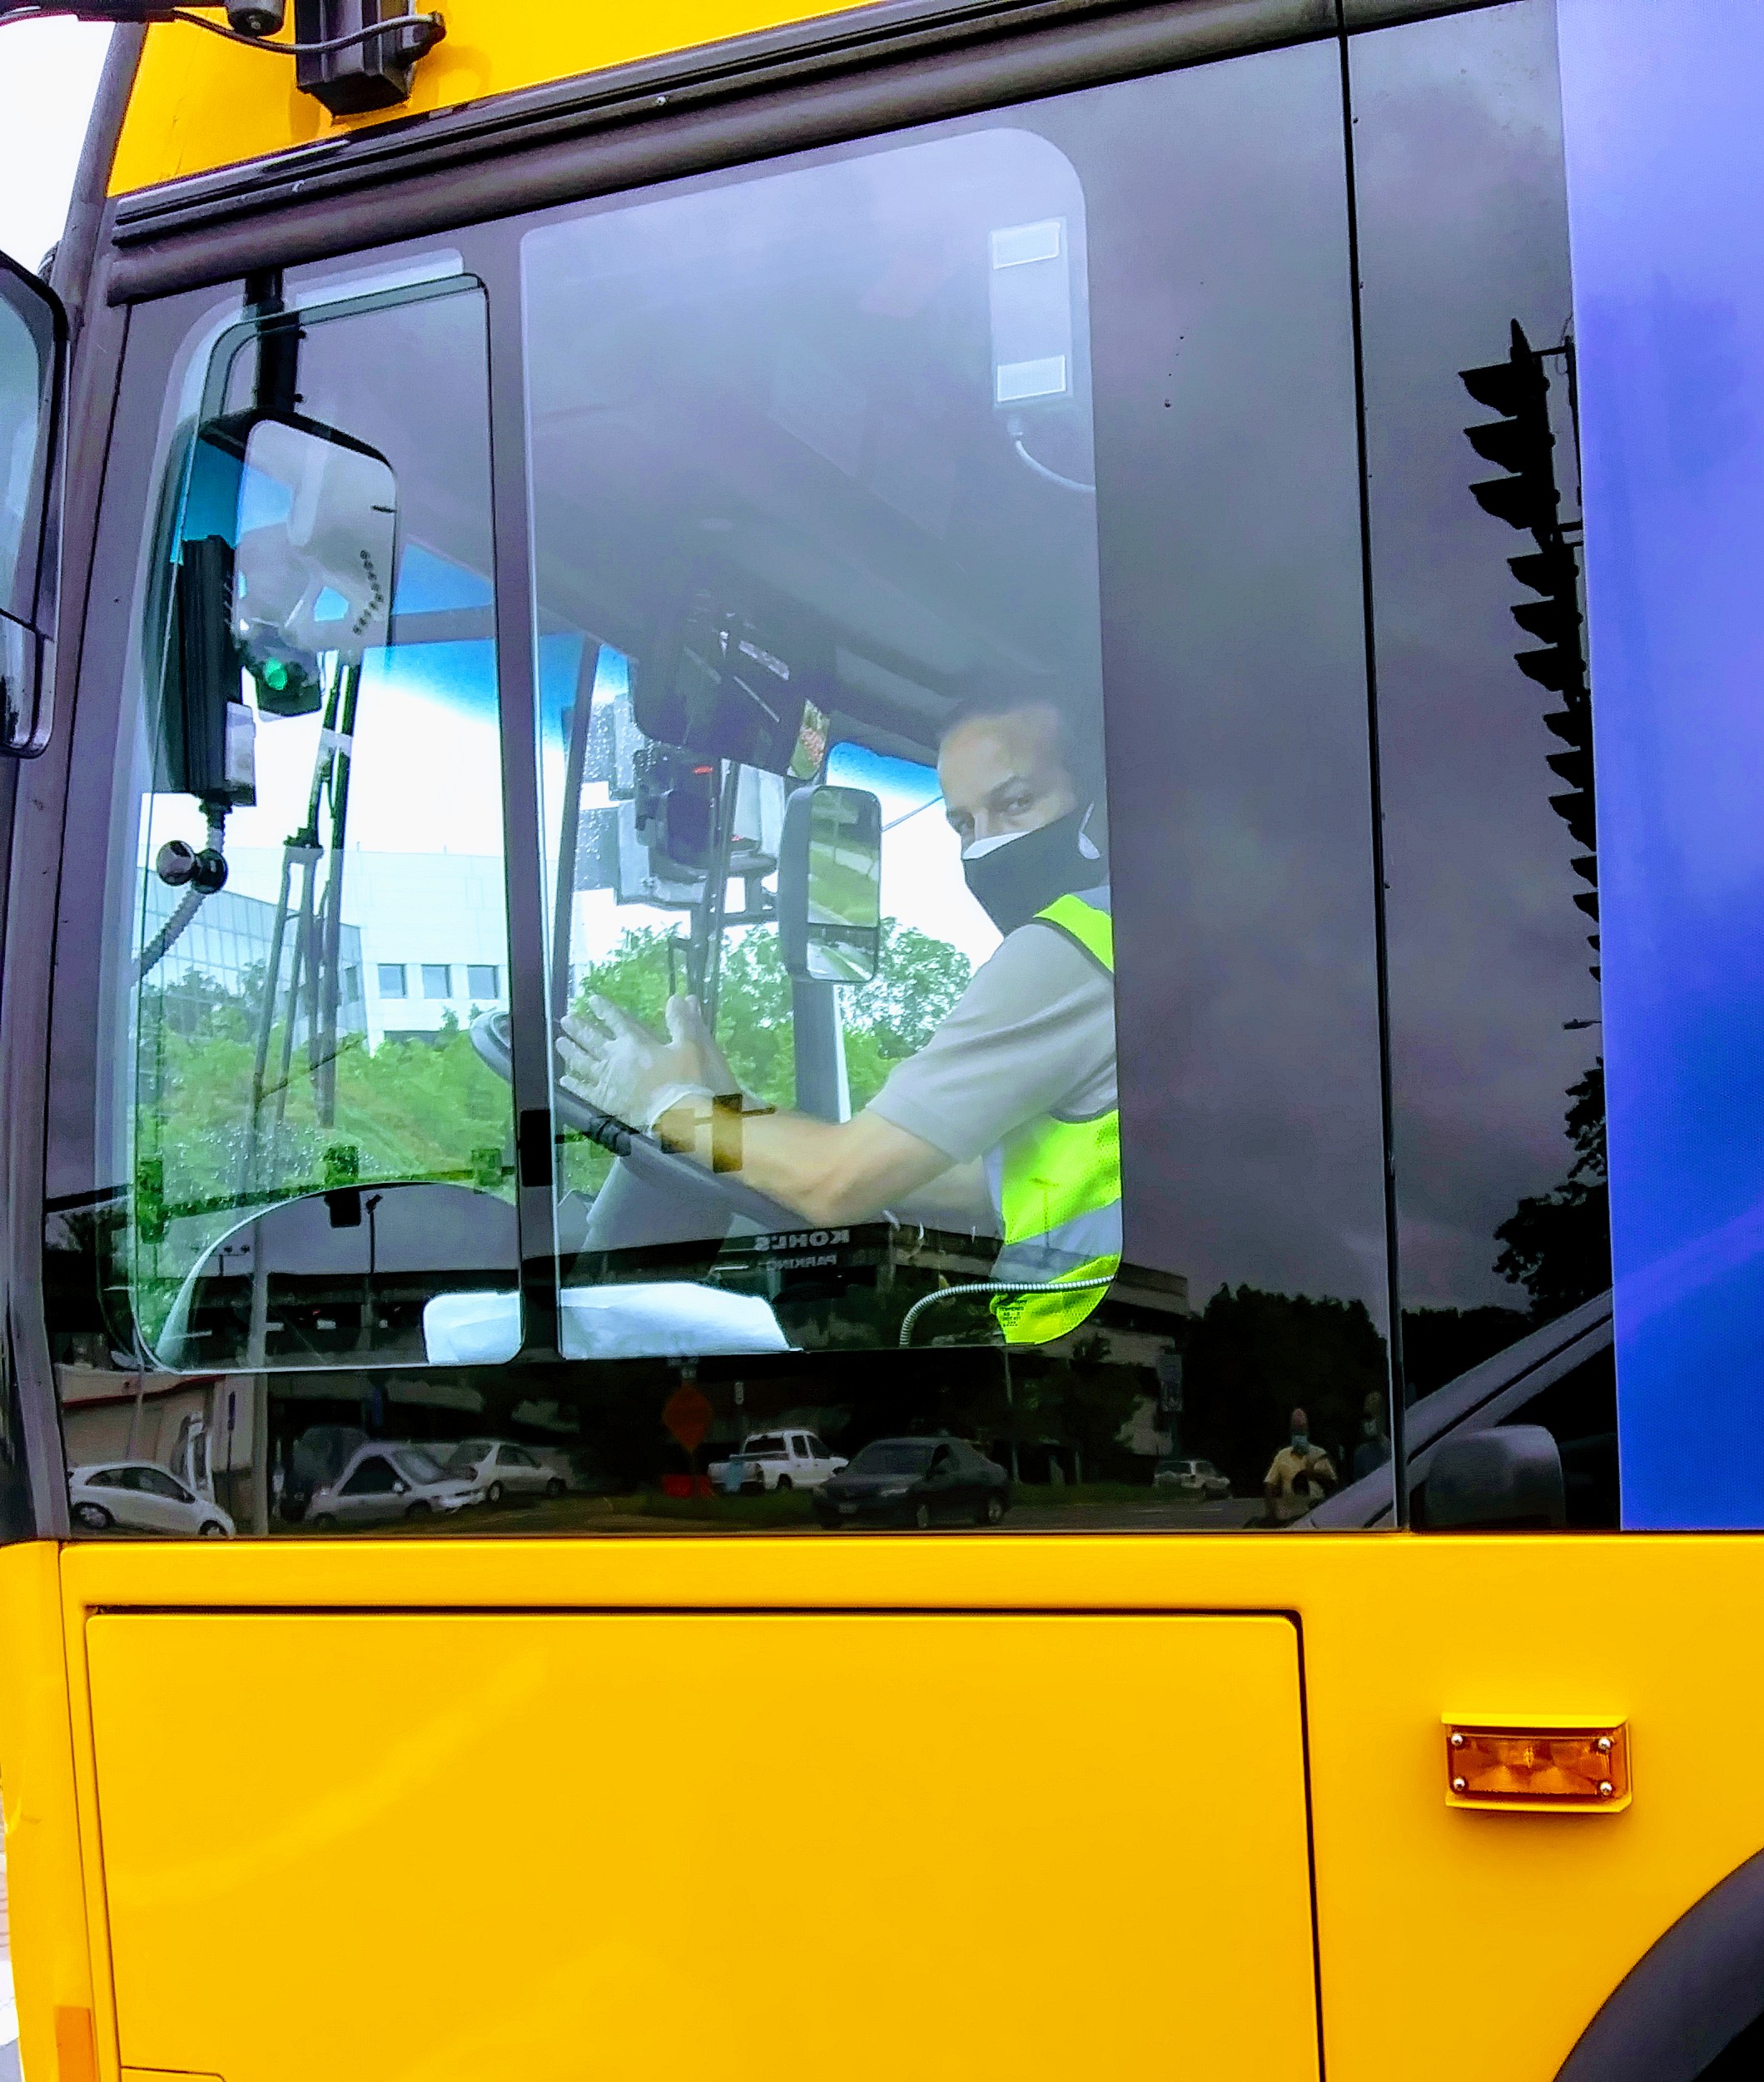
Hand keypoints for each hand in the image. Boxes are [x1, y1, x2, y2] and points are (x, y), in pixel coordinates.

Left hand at [557, 993, 736, 1130]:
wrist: (677, 1116)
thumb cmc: (686, 1080)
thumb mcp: (690, 1046)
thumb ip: (681, 1022)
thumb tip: (677, 998)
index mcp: (635, 1042)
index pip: (616, 1020)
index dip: (604, 1009)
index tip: (592, 1000)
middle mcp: (615, 1058)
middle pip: (592, 1039)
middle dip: (579, 1027)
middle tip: (566, 1019)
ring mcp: (607, 1080)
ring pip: (582, 1062)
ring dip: (570, 1051)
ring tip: (559, 1042)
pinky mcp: (605, 1101)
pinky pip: (584, 1091)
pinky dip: (573, 1085)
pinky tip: (563, 1080)